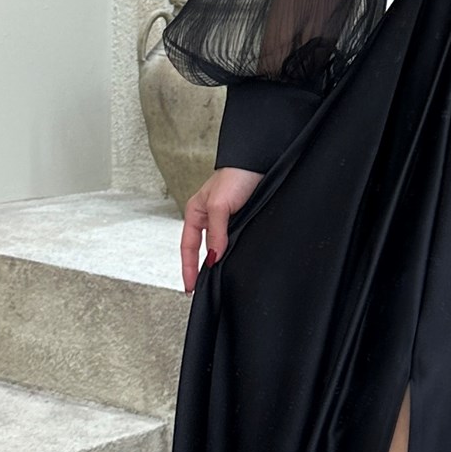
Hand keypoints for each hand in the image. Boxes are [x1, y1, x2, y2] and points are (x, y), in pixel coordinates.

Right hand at [181, 165, 260, 290]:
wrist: (261, 162)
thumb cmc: (236, 175)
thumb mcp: (219, 205)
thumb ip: (216, 232)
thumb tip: (213, 257)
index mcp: (196, 212)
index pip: (188, 246)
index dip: (188, 267)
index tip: (190, 287)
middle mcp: (210, 217)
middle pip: (203, 249)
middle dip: (202, 268)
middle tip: (204, 289)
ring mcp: (226, 220)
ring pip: (220, 246)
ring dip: (220, 262)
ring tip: (219, 281)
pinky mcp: (242, 219)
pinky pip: (234, 241)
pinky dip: (233, 252)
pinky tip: (236, 262)